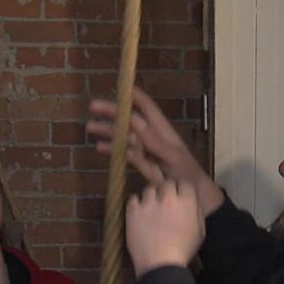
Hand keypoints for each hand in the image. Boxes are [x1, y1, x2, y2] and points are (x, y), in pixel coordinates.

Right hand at [88, 86, 223, 213]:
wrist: (193, 196)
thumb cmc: (187, 174)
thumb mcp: (172, 156)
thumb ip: (153, 140)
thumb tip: (135, 120)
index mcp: (162, 131)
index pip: (147, 108)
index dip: (135, 97)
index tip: (121, 87)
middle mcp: (152, 137)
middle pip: (130, 120)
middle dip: (113, 112)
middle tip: (92, 106)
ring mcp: (147, 151)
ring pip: (125, 137)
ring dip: (108, 131)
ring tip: (89, 127)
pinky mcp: (142, 164)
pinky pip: (125, 154)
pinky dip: (113, 150)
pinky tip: (99, 147)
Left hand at [126, 180, 205, 276]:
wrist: (160, 265)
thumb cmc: (183, 252)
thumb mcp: (200, 232)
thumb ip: (196, 212)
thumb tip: (191, 200)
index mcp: (187, 202)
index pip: (185, 183)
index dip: (181, 190)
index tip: (179, 197)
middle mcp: (168, 197)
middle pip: (167, 183)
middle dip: (166, 191)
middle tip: (165, 203)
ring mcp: (149, 203)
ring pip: (149, 189)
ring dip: (151, 197)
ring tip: (151, 209)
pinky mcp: (133, 210)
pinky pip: (133, 198)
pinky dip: (136, 204)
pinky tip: (139, 214)